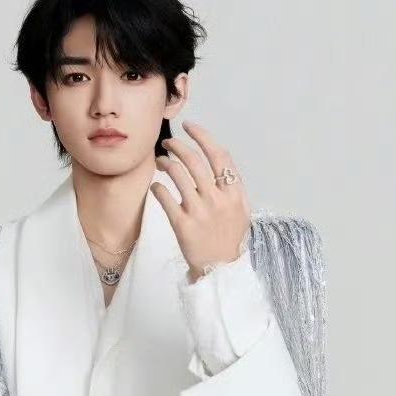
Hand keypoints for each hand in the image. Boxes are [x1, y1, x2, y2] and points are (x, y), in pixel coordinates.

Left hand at [149, 119, 252, 280]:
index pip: (219, 155)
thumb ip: (231, 185)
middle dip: (179, 145)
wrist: (221, 269)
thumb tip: (218, 159)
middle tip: (168, 142)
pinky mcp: (182, 225)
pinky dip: (157, 187)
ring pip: (178, 174)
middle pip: (195, 160)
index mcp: (234, 193)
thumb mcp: (240, 210)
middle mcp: (217, 199)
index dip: (203, 136)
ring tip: (161, 161)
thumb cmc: (229, 238)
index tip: (190, 126)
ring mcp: (199, 212)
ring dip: (166, 162)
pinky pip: (165, 198)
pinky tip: (155, 186)